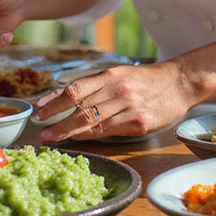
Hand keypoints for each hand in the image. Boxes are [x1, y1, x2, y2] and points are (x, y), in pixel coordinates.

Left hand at [32, 63, 192, 142]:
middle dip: (56, 121)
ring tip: (53, 138)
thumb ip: (95, 87)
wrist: (178, 83)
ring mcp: (128, 107)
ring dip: (68, 132)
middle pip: (79, 108)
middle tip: (40, 132)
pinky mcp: (139, 123)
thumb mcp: (120, 76)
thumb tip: (64, 99)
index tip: (37, 111)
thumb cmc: (146, 80)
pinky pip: (109, 131)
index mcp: (110, 76)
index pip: (75, 89)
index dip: (54, 101)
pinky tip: (79, 139)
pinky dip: (90, 136)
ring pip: (91, 122)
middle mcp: (117, 90)